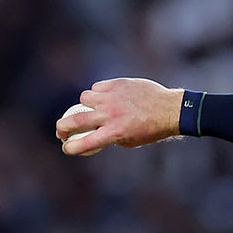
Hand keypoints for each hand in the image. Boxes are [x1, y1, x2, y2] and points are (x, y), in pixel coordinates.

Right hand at [56, 78, 183, 155]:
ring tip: (95, 107)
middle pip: (74, 120)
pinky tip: (107, 96)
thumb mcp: (132, 140)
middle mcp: (110, 115)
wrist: (171, 109)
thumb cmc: (153, 128)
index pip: (84, 143)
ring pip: (84, 98)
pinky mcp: (117, 84)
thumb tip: (95, 134)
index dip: (71, 147)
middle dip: (62, 127)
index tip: (66, 148)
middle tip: (61, 130)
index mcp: (115, 133)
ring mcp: (112, 98)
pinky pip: (97, 88)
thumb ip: (112, 137)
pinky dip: (98, 93)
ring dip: (85, 104)